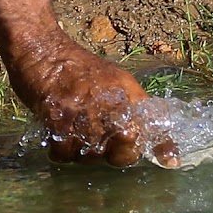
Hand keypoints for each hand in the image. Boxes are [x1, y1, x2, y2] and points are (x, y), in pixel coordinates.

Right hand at [4, 29, 176, 165]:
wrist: (42, 51)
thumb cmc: (78, 68)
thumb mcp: (114, 80)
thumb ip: (136, 108)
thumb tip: (166, 150)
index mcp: (128, 93)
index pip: (154, 128)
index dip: (162, 147)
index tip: (169, 161)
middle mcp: (110, 106)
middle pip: (125, 152)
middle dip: (115, 154)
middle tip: (100, 140)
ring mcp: (84, 115)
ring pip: (92, 157)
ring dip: (84, 152)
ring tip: (75, 131)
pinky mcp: (59, 121)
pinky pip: (65, 154)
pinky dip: (61, 150)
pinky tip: (59, 133)